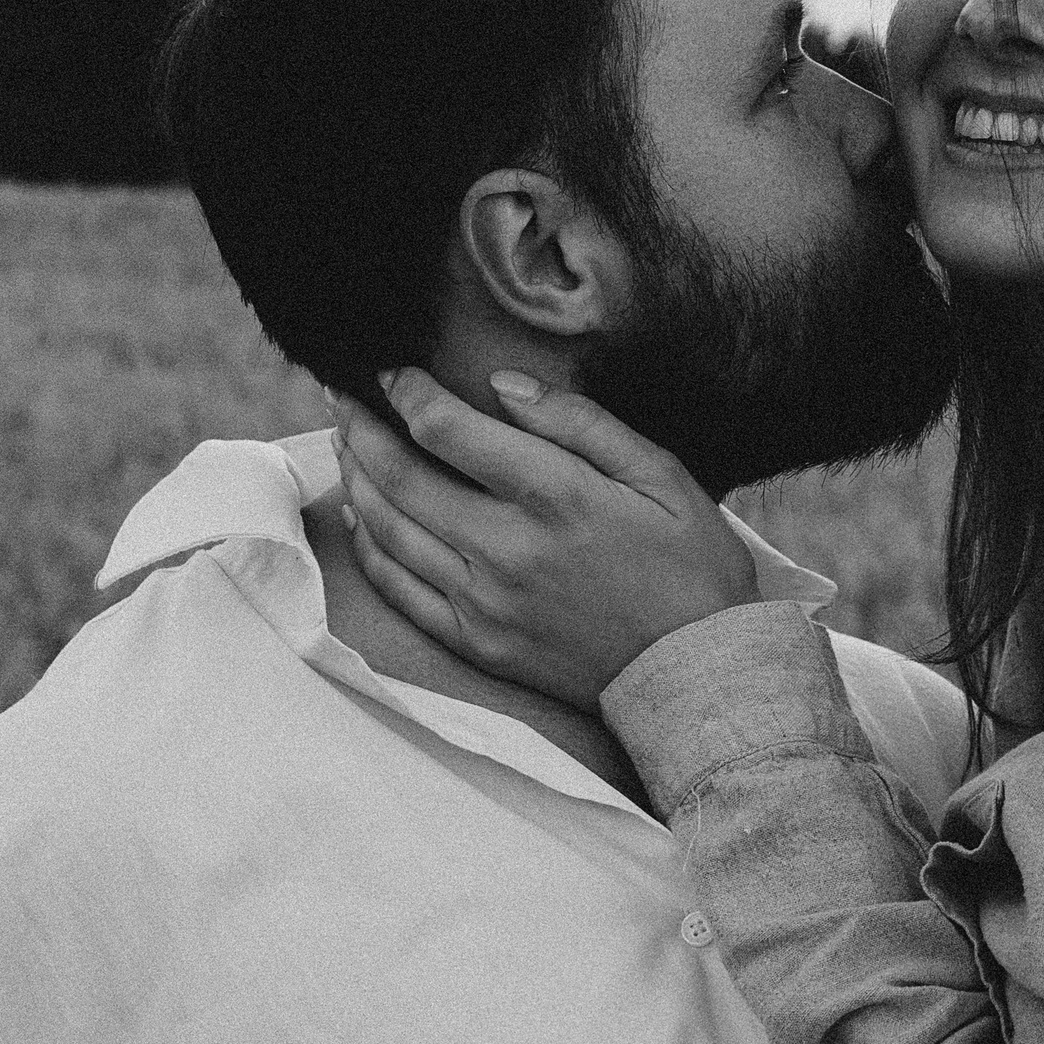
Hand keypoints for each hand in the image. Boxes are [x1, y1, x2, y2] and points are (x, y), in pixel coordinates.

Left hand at [332, 366, 758, 709]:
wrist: (699, 671)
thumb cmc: (693, 565)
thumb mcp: (662, 475)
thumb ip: (582, 424)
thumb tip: (503, 385)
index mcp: (556, 497)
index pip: (447, 430)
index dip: (408, 392)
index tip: (393, 372)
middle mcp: (508, 550)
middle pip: (400, 478)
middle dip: (362, 428)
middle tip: (343, 398)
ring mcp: (486, 603)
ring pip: (389, 531)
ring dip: (357, 480)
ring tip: (348, 446)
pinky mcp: (479, 644)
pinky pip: (400, 590)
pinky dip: (370, 548)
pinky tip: (362, 518)